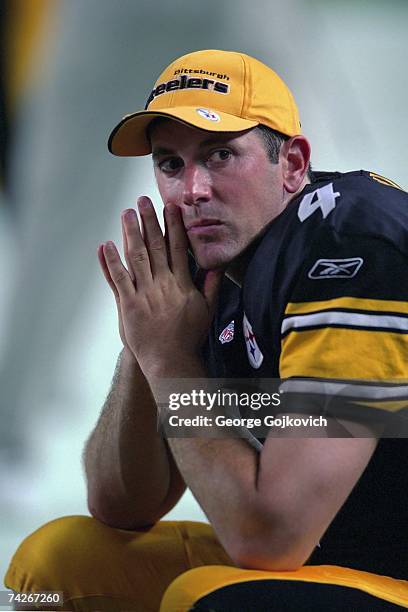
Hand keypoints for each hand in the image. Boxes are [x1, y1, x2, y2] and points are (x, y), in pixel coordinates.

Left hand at [98, 197, 222, 376]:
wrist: (170, 360)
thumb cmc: (189, 336)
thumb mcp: (207, 309)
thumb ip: (211, 285)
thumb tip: (218, 265)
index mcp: (182, 283)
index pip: (177, 248)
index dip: (173, 226)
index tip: (170, 208)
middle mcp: (162, 284)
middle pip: (155, 246)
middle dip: (149, 221)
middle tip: (143, 201)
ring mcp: (144, 294)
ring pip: (136, 257)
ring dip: (130, 233)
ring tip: (127, 214)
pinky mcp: (128, 305)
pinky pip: (118, 279)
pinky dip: (112, 262)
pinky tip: (107, 245)